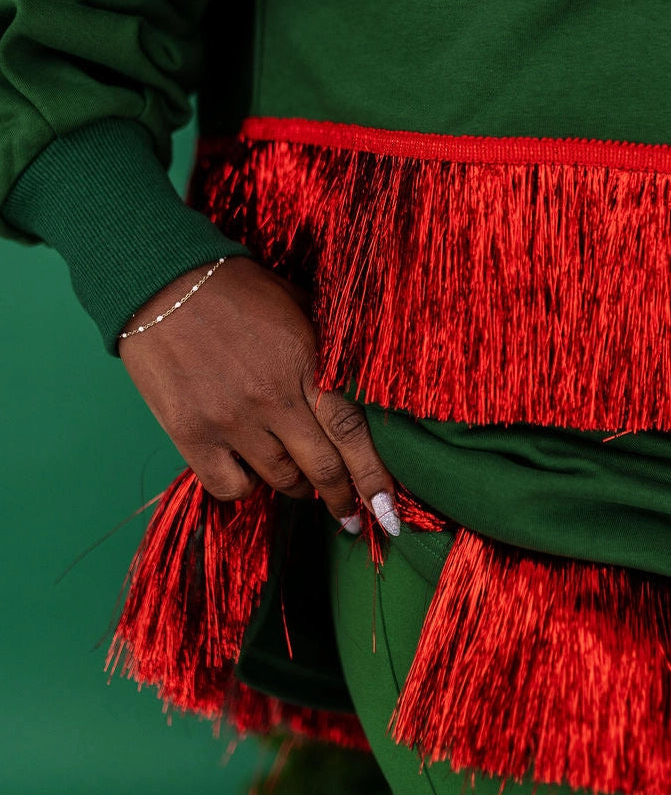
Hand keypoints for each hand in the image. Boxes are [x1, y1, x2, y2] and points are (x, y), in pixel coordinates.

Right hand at [116, 255, 398, 532]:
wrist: (158, 280)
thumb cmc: (232, 286)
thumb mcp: (295, 304)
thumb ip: (324, 348)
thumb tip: (350, 380)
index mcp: (306, 363)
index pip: (351, 432)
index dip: (374, 478)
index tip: (388, 515)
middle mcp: (273, 399)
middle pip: (322, 467)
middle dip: (342, 498)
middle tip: (349, 515)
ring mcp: (230, 420)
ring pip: (281, 480)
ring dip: (297, 488)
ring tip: (300, 484)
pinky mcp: (191, 435)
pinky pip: (231, 487)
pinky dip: (247, 487)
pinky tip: (250, 472)